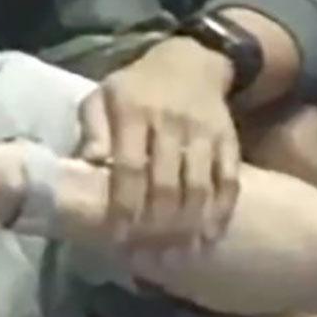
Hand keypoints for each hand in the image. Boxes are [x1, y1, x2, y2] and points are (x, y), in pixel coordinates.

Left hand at [77, 37, 238, 248]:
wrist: (190, 61)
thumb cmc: (135, 87)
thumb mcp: (102, 95)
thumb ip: (92, 128)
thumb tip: (87, 163)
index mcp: (132, 111)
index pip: (129, 167)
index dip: (124, 205)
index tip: (118, 236)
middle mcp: (170, 123)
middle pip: (165, 184)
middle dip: (156, 226)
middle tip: (148, 255)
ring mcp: (203, 132)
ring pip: (198, 188)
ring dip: (187, 226)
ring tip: (175, 254)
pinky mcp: (229, 140)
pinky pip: (229, 181)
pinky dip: (221, 212)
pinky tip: (208, 236)